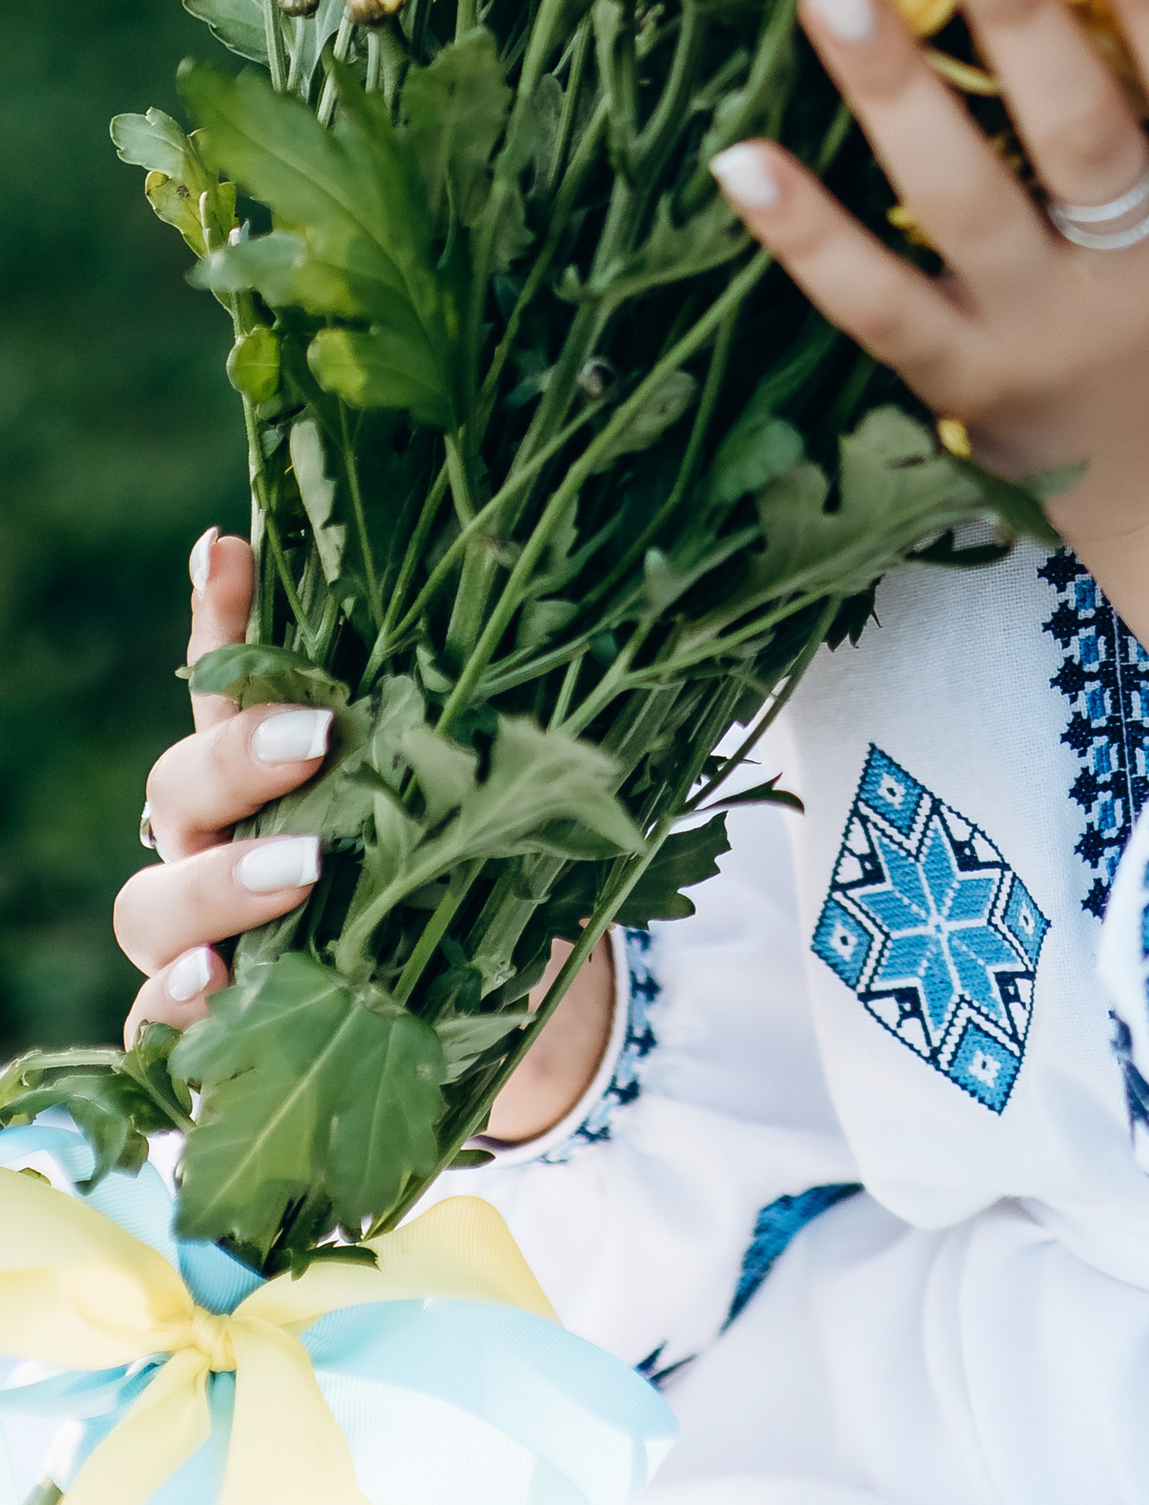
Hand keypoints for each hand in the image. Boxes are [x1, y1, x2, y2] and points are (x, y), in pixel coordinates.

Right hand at [115, 530, 615, 1141]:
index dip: (219, 612)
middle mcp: (223, 843)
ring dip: (214, 880)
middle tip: (319, 738)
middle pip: (178, 783)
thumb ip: (487, 732)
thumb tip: (573, 620)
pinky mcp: (213, 1026)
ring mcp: (204, 937)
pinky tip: (216, 985)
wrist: (497, 1008)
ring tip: (302, 869)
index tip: (228, 549)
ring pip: (150, 900)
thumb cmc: (483, 875)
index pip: (232, 676)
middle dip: (236, 754)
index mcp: (281, 768)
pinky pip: (158, 1017)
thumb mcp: (493, 793)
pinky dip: (177, 1000)